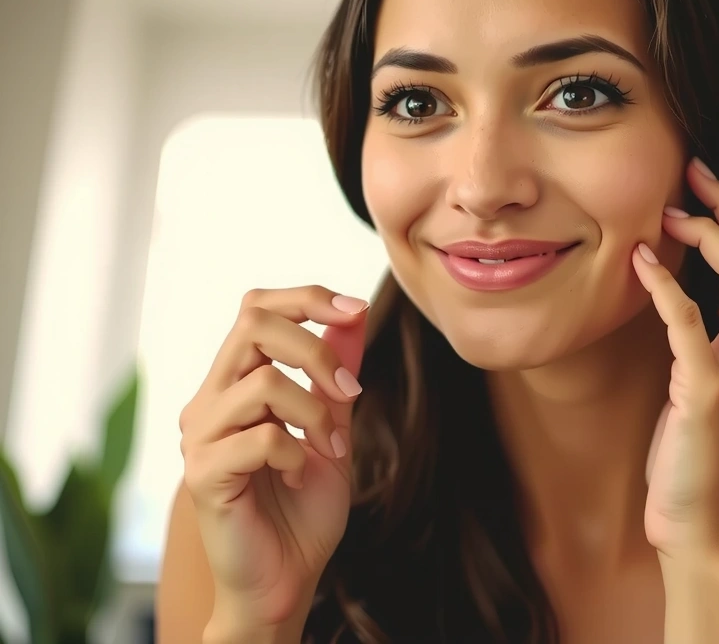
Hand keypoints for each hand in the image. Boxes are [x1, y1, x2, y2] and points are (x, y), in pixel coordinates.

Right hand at [178, 285, 367, 630]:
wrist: (286, 578)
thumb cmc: (303, 507)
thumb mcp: (332, 429)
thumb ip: (336, 376)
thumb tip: (355, 315)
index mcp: (235, 383)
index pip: (255, 309)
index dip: (307, 298)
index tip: (357, 310)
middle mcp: (210, 400)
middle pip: (253, 324)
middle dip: (317, 349)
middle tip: (351, 393)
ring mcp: (202, 435)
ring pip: (263, 381)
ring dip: (316, 412)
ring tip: (333, 450)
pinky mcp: (205, 473)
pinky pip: (261, 437)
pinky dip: (297, 452)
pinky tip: (300, 476)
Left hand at [636, 159, 718, 555]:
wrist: (705, 526)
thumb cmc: (699, 459)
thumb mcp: (708, 390)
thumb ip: (705, 345)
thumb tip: (676, 298)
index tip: (702, 188)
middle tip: (693, 172)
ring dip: (708, 233)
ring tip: (670, 210)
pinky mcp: (707, 391)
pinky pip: (688, 322)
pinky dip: (665, 286)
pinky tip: (641, 263)